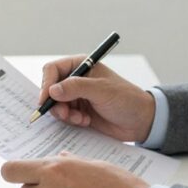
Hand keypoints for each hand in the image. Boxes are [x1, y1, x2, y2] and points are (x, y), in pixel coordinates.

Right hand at [39, 55, 155, 142]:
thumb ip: (76, 88)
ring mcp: (77, 96)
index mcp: (81, 65)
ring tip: (80, 119)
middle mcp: (76, 80)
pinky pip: (64, 117)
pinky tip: (85, 122)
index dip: (46, 84)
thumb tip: (52, 90)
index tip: (46, 100)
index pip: (53, 70)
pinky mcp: (79, 112)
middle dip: (55, 103)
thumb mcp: (102, 91)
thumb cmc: (126, 99)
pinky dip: (71, 121)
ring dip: (64, 114)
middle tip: (64, 114)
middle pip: (51, 89)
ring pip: (56, 105)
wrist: (141, 121)